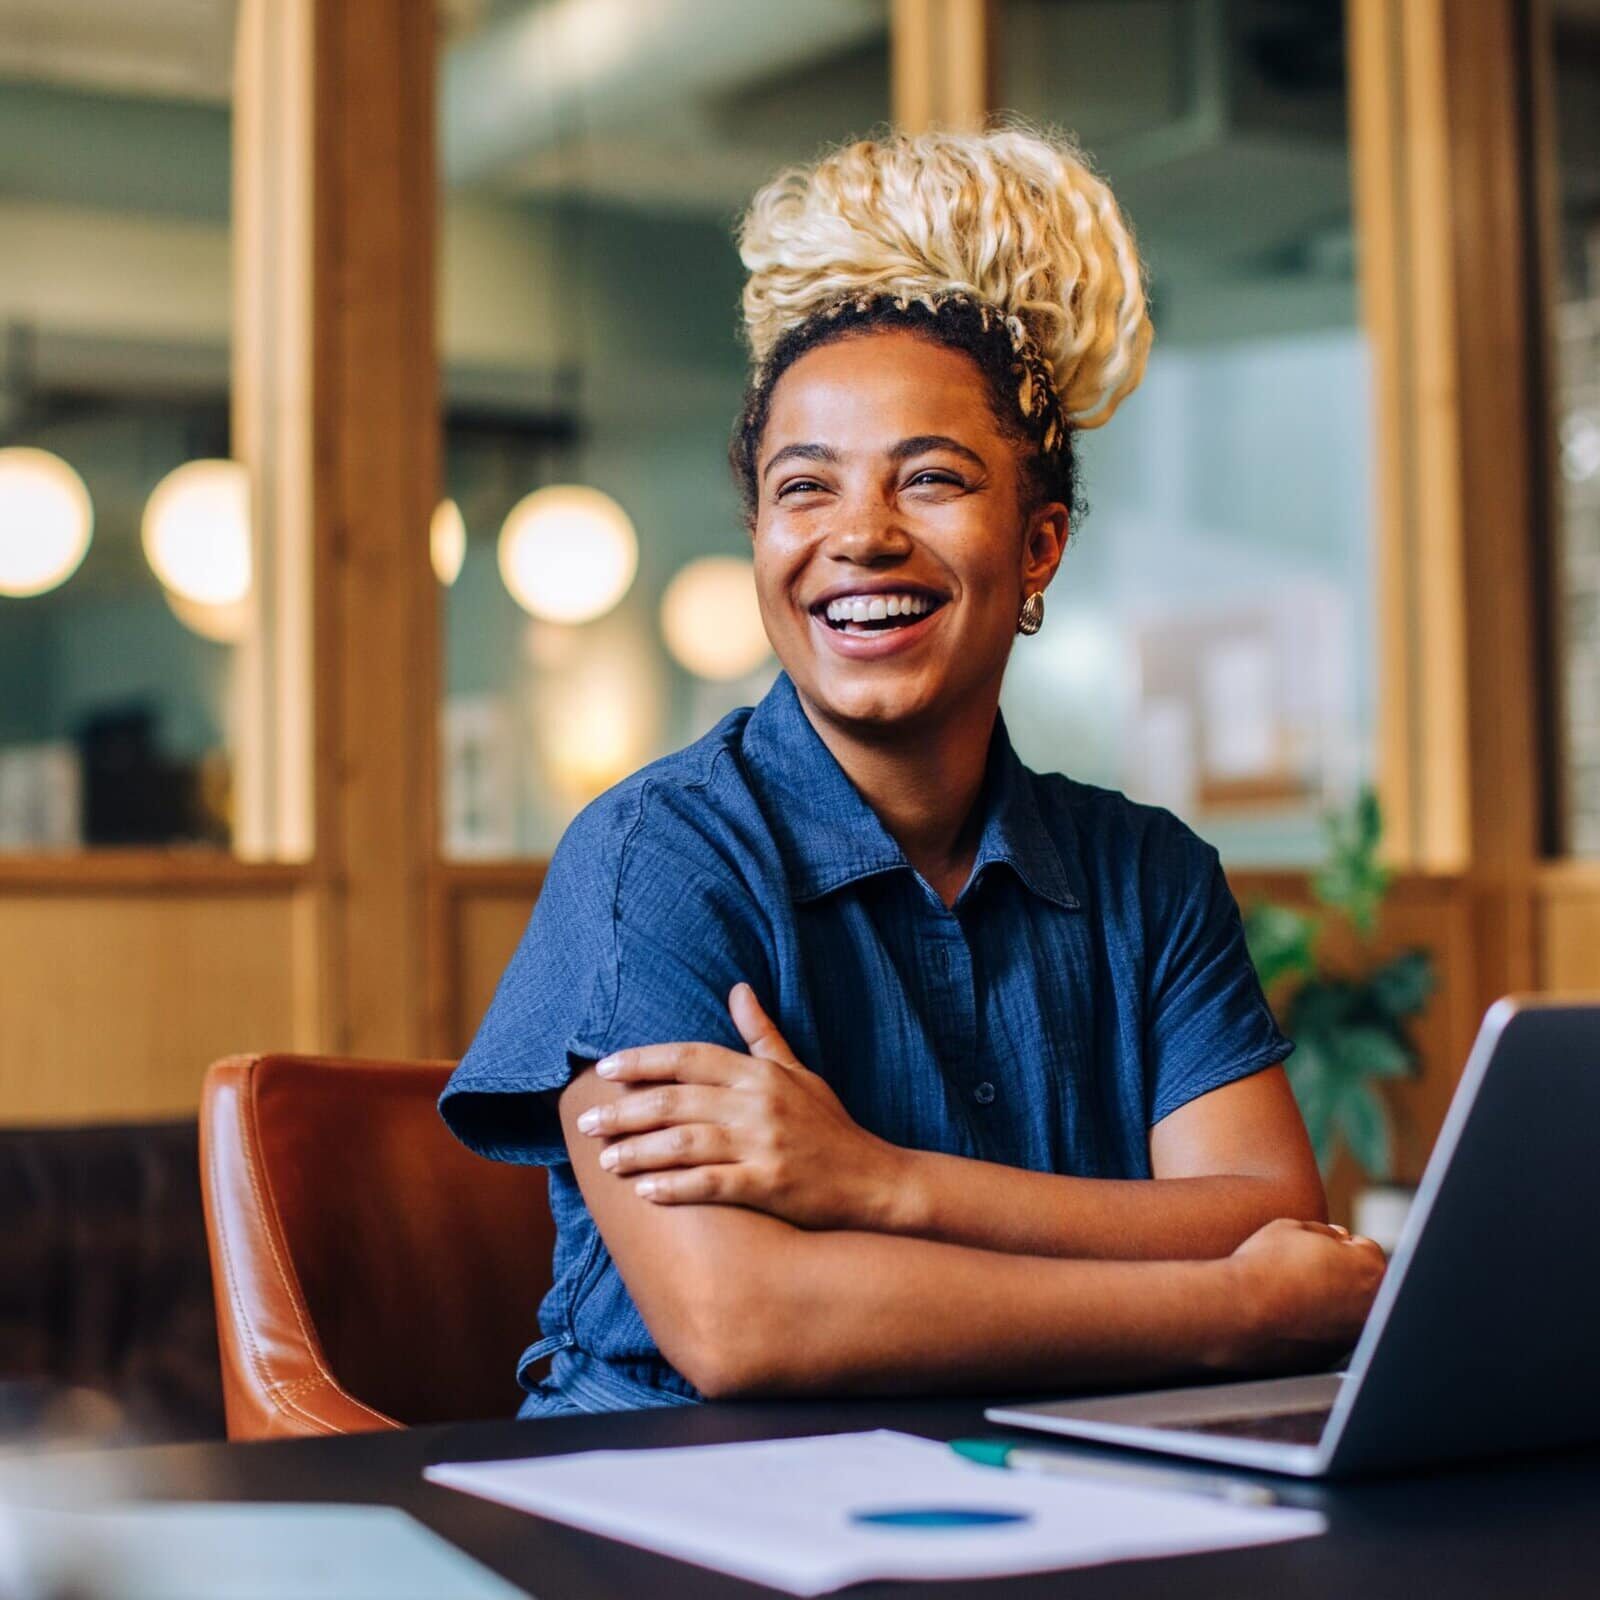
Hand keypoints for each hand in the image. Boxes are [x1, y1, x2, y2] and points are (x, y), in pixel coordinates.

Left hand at [576, 983, 906, 1230]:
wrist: (874, 1180)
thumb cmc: (830, 1126)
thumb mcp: (799, 1072)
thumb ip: (762, 1034)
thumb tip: (738, 988)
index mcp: (760, 1074)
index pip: (689, 1058)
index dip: (643, 1061)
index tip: (604, 1071)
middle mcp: (757, 1104)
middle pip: (676, 1101)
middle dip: (625, 1111)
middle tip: (587, 1124)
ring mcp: (763, 1145)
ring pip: (685, 1142)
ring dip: (639, 1151)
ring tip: (606, 1160)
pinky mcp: (769, 1184)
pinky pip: (711, 1184)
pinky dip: (675, 1187)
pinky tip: (644, 1192)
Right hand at [1223, 1218, 1386, 1371]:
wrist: (1238, 1312)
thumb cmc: (1264, 1266)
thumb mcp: (1293, 1227)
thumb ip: (1325, 1232)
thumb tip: (1335, 1237)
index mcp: (1368, 1269)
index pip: (1365, 1250)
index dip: (1338, 1244)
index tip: (1315, 1247)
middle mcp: (1370, 1307)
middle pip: (1362, 1282)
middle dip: (1341, 1272)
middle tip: (1304, 1267)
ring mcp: (1352, 1336)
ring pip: (1347, 1311)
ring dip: (1330, 1300)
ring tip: (1292, 1291)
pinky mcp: (1331, 1356)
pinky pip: (1329, 1335)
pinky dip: (1316, 1325)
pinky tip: (1288, 1314)